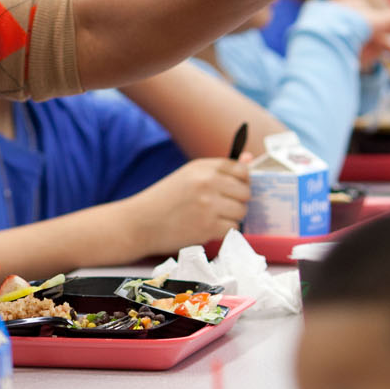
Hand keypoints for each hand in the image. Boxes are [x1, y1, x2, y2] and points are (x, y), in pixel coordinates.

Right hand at [124, 158, 251, 256]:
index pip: (240, 169)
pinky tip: (207, 228)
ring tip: (211, 217)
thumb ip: (219, 169)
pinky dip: (223, 231)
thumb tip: (249, 158)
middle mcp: (207, 182)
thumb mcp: (188, 176)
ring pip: (241, 211)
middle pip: (245, 191)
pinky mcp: (208, 226)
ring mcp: (209, 205)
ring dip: (231, 217)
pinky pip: (233, 228)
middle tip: (219, 206)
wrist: (140, 222)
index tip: (231, 189)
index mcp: (202, 167)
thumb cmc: (164, 199)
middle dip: (236, 201)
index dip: (240, 181)